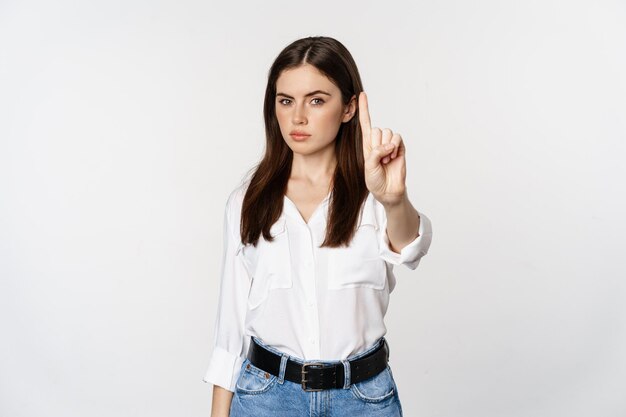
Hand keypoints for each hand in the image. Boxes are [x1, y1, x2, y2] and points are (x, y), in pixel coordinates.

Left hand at [359, 91, 406, 205]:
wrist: (388, 190)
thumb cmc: (374, 180)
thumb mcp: (368, 166)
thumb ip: (376, 153)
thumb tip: (390, 144)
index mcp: (367, 144)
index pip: (365, 123)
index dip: (364, 109)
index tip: (362, 95)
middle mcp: (378, 142)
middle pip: (378, 129)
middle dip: (378, 144)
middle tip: (379, 159)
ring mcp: (390, 144)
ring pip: (388, 133)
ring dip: (387, 147)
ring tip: (386, 160)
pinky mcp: (400, 147)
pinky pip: (397, 138)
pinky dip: (395, 147)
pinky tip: (393, 157)